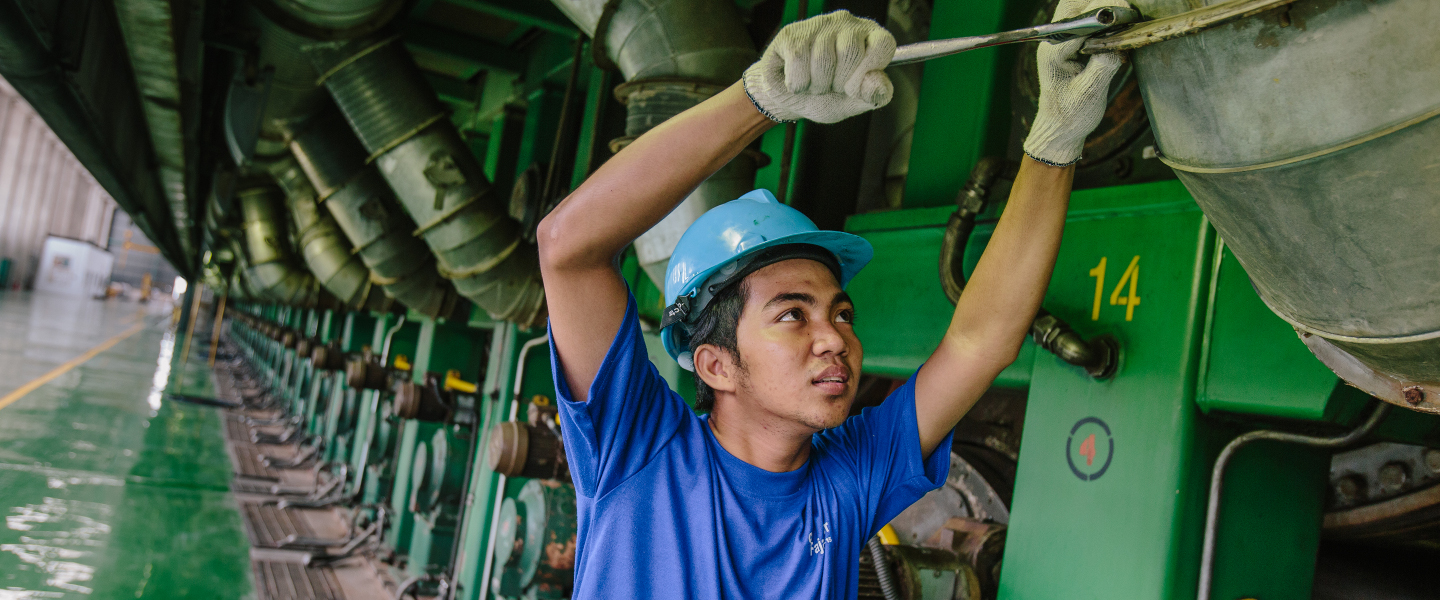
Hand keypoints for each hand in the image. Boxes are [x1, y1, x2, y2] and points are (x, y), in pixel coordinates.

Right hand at [742, 10, 895, 123]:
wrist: (788, 101)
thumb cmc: (824, 98)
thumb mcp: (853, 102)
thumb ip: (872, 95)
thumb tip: (880, 86)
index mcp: (870, 38)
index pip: (883, 44)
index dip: (870, 70)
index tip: (854, 87)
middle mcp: (847, 24)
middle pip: (851, 51)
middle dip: (839, 81)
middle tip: (830, 86)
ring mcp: (819, 25)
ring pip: (823, 57)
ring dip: (816, 84)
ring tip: (813, 83)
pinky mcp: (792, 34)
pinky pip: (798, 59)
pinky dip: (797, 82)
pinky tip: (797, 80)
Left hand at [1022, 0, 1126, 165]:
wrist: (1060, 127)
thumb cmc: (1071, 115)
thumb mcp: (1090, 94)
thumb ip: (1103, 66)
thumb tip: (1118, 43)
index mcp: (1054, 52)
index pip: (1080, 20)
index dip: (1106, 12)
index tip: (1128, 14)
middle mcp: (1054, 40)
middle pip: (1076, 4)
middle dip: (1103, 5)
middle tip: (1127, 15)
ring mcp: (1060, 38)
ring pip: (1080, 6)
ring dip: (1103, 9)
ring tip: (1124, 21)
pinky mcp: (1070, 41)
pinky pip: (1085, 17)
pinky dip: (1102, 17)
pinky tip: (1117, 27)